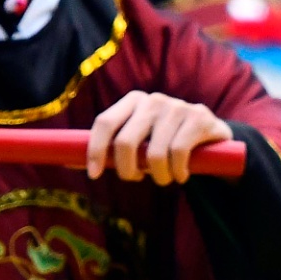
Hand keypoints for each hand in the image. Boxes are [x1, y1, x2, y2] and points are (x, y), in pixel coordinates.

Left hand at [84, 90, 233, 184]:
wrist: (212, 138)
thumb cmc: (165, 142)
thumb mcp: (138, 143)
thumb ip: (109, 150)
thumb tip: (68, 162)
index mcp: (132, 101)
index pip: (104, 122)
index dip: (94, 150)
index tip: (94, 175)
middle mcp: (152, 100)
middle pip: (125, 142)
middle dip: (127, 170)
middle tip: (135, 179)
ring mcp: (177, 107)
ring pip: (154, 153)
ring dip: (158, 177)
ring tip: (165, 179)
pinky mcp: (198, 117)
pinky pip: (178, 153)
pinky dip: (177, 172)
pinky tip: (181, 175)